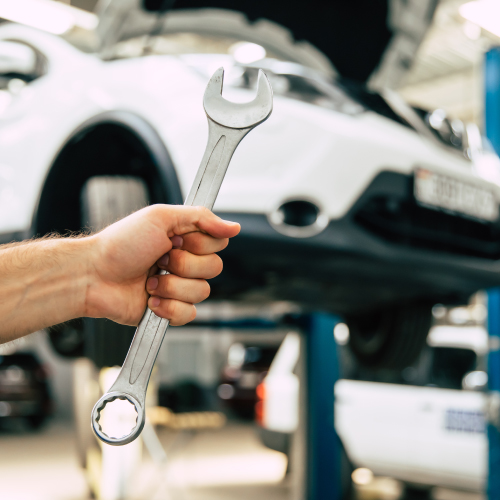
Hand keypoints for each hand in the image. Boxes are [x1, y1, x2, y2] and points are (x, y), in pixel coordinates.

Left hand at [85, 205, 239, 325]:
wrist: (93, 276)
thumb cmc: (121, 244)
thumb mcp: (161, 217)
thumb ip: (201, 218)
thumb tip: (234, 227)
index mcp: (185, 239)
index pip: (218, 243)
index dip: (201, 244)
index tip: (177, 239)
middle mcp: (184, 263)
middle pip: (215, 268)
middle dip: (184, 265)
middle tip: (160, 260)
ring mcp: (178, 287)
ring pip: (202, 292)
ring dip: (172, 286)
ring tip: (150, 281)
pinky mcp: (169, 310)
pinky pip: (190, 314)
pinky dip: (169, 308)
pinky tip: (151, 299)